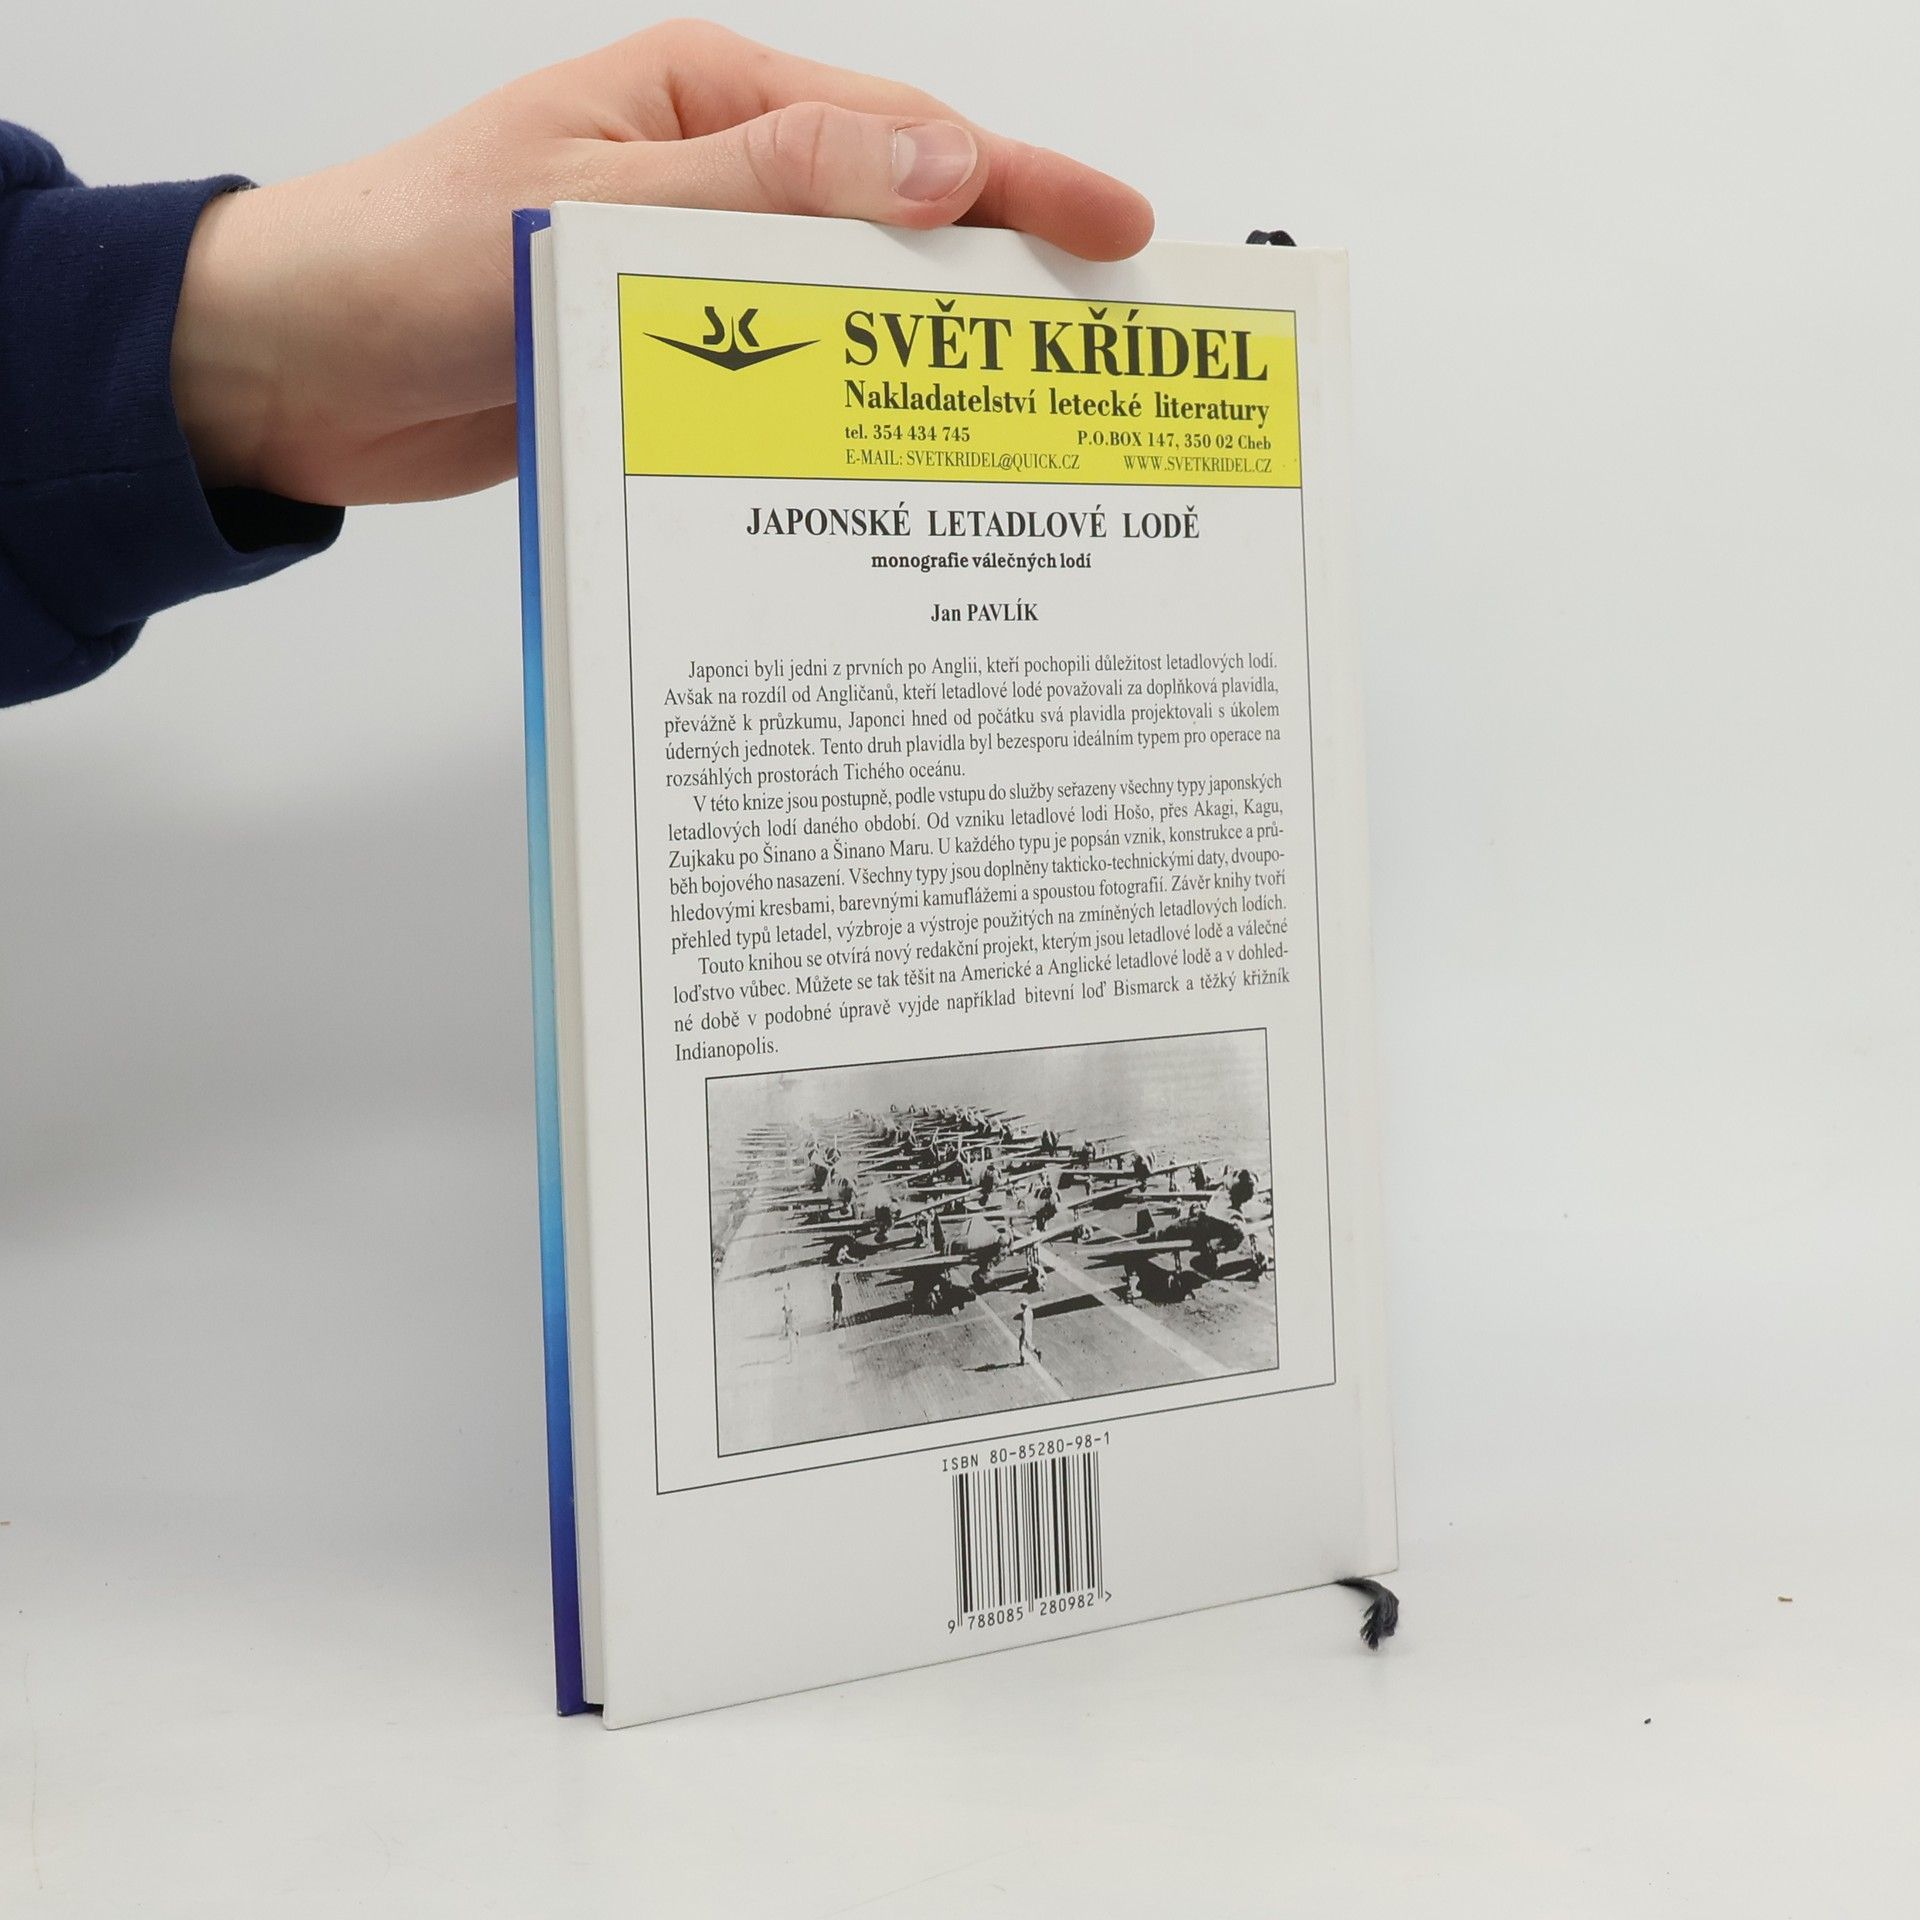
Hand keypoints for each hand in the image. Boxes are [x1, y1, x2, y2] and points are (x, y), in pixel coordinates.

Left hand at [170, 19, 1153, 506]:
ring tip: (1026, 414)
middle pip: (897, 223)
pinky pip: (785, 382)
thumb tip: (936, 163)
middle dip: (1002, 274)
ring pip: (849, 312)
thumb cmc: (405, 257)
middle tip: (1100, 339)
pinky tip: (896, 458)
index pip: (900, 133)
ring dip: (928, 357)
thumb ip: (768, 185)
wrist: (290, 370)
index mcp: (705, 100)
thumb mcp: (593, 204)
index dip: (1019, 184)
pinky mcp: (671, 367)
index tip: (1116, 233)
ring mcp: (696, 279)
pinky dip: (845, 412)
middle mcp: (713, 181)